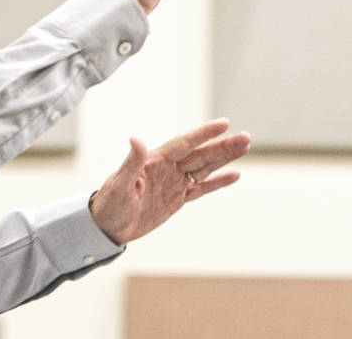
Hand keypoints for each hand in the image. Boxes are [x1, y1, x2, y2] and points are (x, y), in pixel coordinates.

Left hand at [89, 119, 250, 245]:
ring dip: (224, 158)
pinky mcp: (177, 198)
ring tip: (245, 147)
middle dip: (223, 146)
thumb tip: (136, 139)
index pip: (185, 144)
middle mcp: (168, 168)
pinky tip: (234, 175)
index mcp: (155, 160)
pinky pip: (201, 188)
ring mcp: (174, 182)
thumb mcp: (120, 184)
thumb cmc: (109, 204)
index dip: (204, 134)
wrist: (106, 227)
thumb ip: (131, 162)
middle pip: (201, 154)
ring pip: (204, 167)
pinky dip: (217, 182)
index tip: (224, 124)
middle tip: (246, 137)